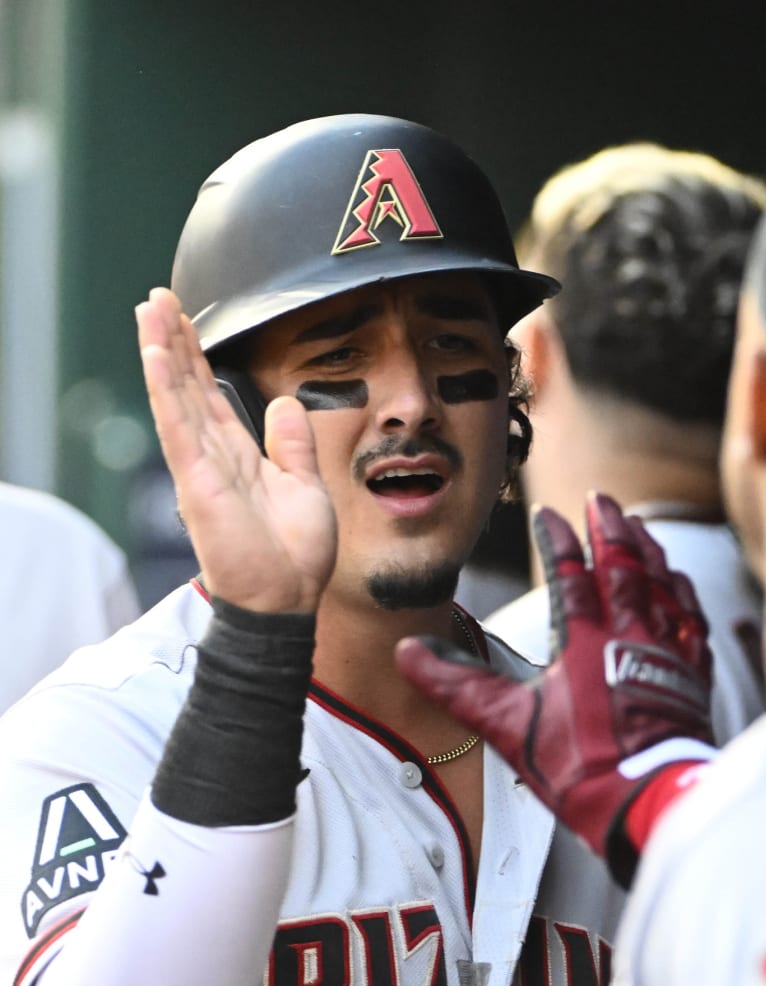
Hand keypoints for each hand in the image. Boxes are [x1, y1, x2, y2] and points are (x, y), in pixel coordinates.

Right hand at [136, 288, 336, 612]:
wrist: (289, 597)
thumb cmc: (297, 554)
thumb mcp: (304, 485)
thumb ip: (292, 445)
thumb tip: (284, 405)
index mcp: (239, 457)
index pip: (210, 395)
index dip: (197, 357)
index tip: (186, 320)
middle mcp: (214, 457)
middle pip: (187, 386)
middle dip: (173, 341)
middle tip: (159, 297)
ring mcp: (201, 467)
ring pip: (176, 396)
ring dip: (162, 350)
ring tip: (150, 308)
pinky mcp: (197, 482)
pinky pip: (178, 426)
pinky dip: (165, 389)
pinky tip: (155, 354)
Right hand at [394, 493, 714, 871]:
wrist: (648, 801)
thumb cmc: (579, 767)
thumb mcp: (508, 726)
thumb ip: (458, 686)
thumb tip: (409, 652)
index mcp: (586, 641)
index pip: (570, 574)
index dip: (558, 539)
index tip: (549, 513)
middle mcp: (632, 636)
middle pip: (623, 566)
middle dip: (611, 528)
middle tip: (602, 500)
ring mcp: (668, 652)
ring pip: (661, 585)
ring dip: (649, 551)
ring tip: (639, 526)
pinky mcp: (693, 675)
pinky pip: (692, 619)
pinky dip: (683, 594)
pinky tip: (679, 583)